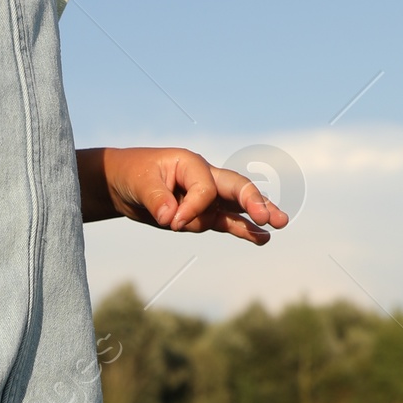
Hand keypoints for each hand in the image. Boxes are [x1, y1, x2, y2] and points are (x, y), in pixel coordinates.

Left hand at [79, 146, 287, 241]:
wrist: (123, 184)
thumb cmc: (132, 175)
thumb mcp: (140, 183)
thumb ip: (157, 199)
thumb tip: (172, 218)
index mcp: (191, 164)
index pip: (205, 189)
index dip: (192, 208)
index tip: (171, 221)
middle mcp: (206, 178)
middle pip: (237, 188)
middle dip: (253, 202)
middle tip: (268, 217)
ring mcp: (207, 198)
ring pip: (238, 207)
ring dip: (258, 215)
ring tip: (279, 224)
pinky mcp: (203, 215)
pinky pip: (228, 223)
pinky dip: (244, 230)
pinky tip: (262, 237)